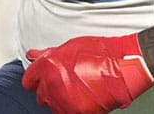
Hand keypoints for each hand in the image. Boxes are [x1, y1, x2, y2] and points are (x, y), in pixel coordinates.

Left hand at [22, 34, 153, 113]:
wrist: (125, 65)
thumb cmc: (101, 52)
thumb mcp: (71, 46)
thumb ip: (48, 53)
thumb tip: (33, 55)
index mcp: (48, 66)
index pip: (28, 81)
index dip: (37, 79)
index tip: (43, 79)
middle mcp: (53, 85)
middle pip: (40, 95)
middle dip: (49, 89)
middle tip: (65, 82)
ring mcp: (65, 101)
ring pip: (53, 107)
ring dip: (61, 100)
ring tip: (77, 89)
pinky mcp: (78, 113)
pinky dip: (73, 109)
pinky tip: (84, 98)